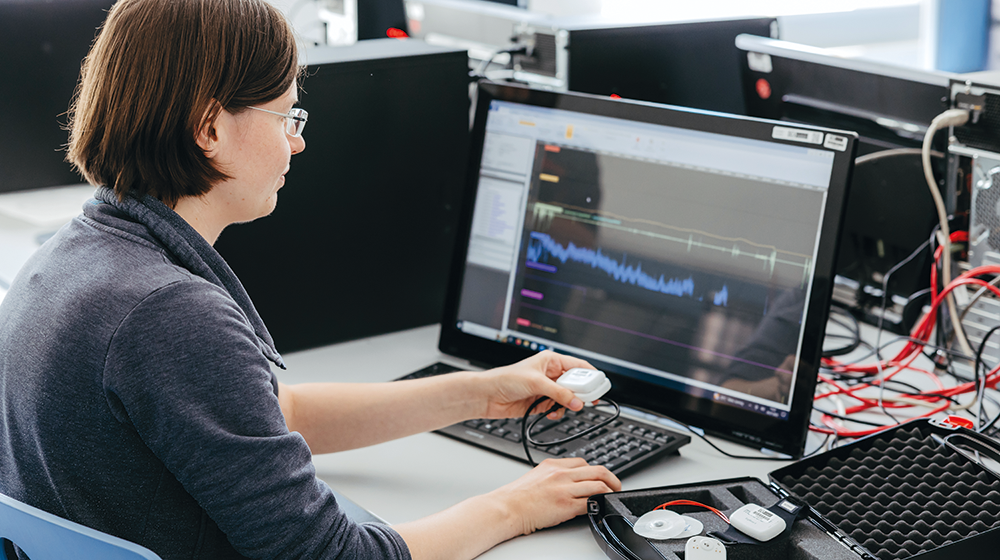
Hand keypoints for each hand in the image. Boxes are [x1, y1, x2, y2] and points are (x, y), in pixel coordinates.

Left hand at [477, 350, 595, 419]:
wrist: (488, 396)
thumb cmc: (506, 379)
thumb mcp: (536, 382)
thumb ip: (559, 393)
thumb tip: (578, 402)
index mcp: (551, 361)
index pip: (578, 366)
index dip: (590, 376)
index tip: (599, 387)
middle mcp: (550, 374)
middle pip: (576, 384)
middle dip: (581, 393)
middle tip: (587, 401)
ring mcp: (546, 389)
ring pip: (568, 398)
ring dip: (568, 404)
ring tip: (566, 407)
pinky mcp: (541, 403)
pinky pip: (558, 408)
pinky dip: (558, 412)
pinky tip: (552, 412)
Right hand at [490, 458, 621, 535]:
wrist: (507, 507)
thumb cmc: (517, 496)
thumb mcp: (537, 476)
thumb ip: (554, 475)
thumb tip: (568, 482)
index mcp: (554, 464)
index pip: (583, 462)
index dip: (595, 471)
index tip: (600, 478)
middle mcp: (561, 473)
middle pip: (597, 470)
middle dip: (611, 479)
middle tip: (616, 486)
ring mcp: (564, 489)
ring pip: (598, 485)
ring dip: (610, 491)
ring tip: (612, 497)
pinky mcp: (566, 505)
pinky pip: (590, 502)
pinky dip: (600, 504)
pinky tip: (601, 507)